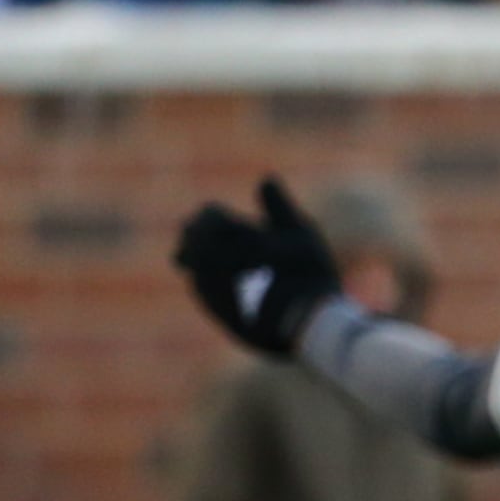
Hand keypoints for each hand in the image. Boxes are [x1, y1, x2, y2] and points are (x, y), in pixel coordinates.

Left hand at [173, 177, 340, 354]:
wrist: (304, 321)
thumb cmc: (306, 270)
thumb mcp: (299, 230)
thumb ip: (277, 205)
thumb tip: (265, 179)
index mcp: (225, 234)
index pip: (207, 216)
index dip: (213, 213)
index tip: (216, 212)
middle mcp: (208, 261)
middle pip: (193, 241)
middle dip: (199, 235)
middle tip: (203, 232)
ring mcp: (210, 289)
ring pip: (194, 269)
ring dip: (201, 260)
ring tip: (213, 259)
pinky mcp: (216, 313)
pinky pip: (204, 292)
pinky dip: (209, 283)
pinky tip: (222, 284)